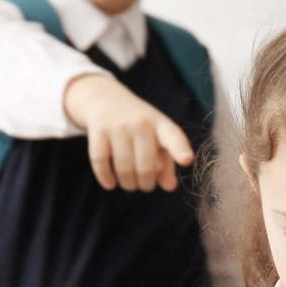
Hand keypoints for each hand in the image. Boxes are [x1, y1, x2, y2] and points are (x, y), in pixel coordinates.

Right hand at [64, 74, 193, 191]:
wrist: (105, 99)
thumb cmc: (139, 125)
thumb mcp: (157, 138)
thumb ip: (167, 163)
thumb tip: (170, 187)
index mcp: (161, 125)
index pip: (173, 137)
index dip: (180, 149)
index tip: (187, 160)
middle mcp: (140, 123)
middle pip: (146, 165)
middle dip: (147, 183)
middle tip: (146, 186)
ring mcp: (118, 126)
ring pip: (124, 167)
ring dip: (128, 184)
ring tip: (131, 185)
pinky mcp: (98, 131)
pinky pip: (101, 161)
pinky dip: (106, 177)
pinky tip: (111, 184)